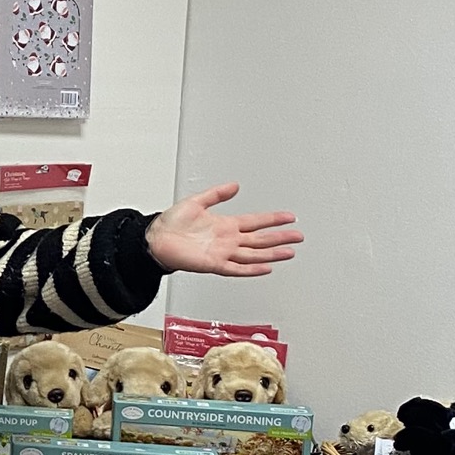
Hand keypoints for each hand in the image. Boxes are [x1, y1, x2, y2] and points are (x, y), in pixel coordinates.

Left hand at [146, 183, 302, 279]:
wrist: (154, 240)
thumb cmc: (170, 224)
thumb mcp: (196, 201)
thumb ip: (216, 194)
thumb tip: (235, 185)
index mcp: (225, 225)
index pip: (255, 221)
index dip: (273, 219)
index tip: (289, 217)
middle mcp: (227, 240)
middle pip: (260, 239)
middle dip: (280, 237)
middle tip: (299, 236)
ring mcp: (222, 253)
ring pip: (253, 254)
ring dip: (272, 253)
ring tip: (290, 252)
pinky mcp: (213, 264)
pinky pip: (236, 268)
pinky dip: (251, 269)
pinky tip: (266, 267)